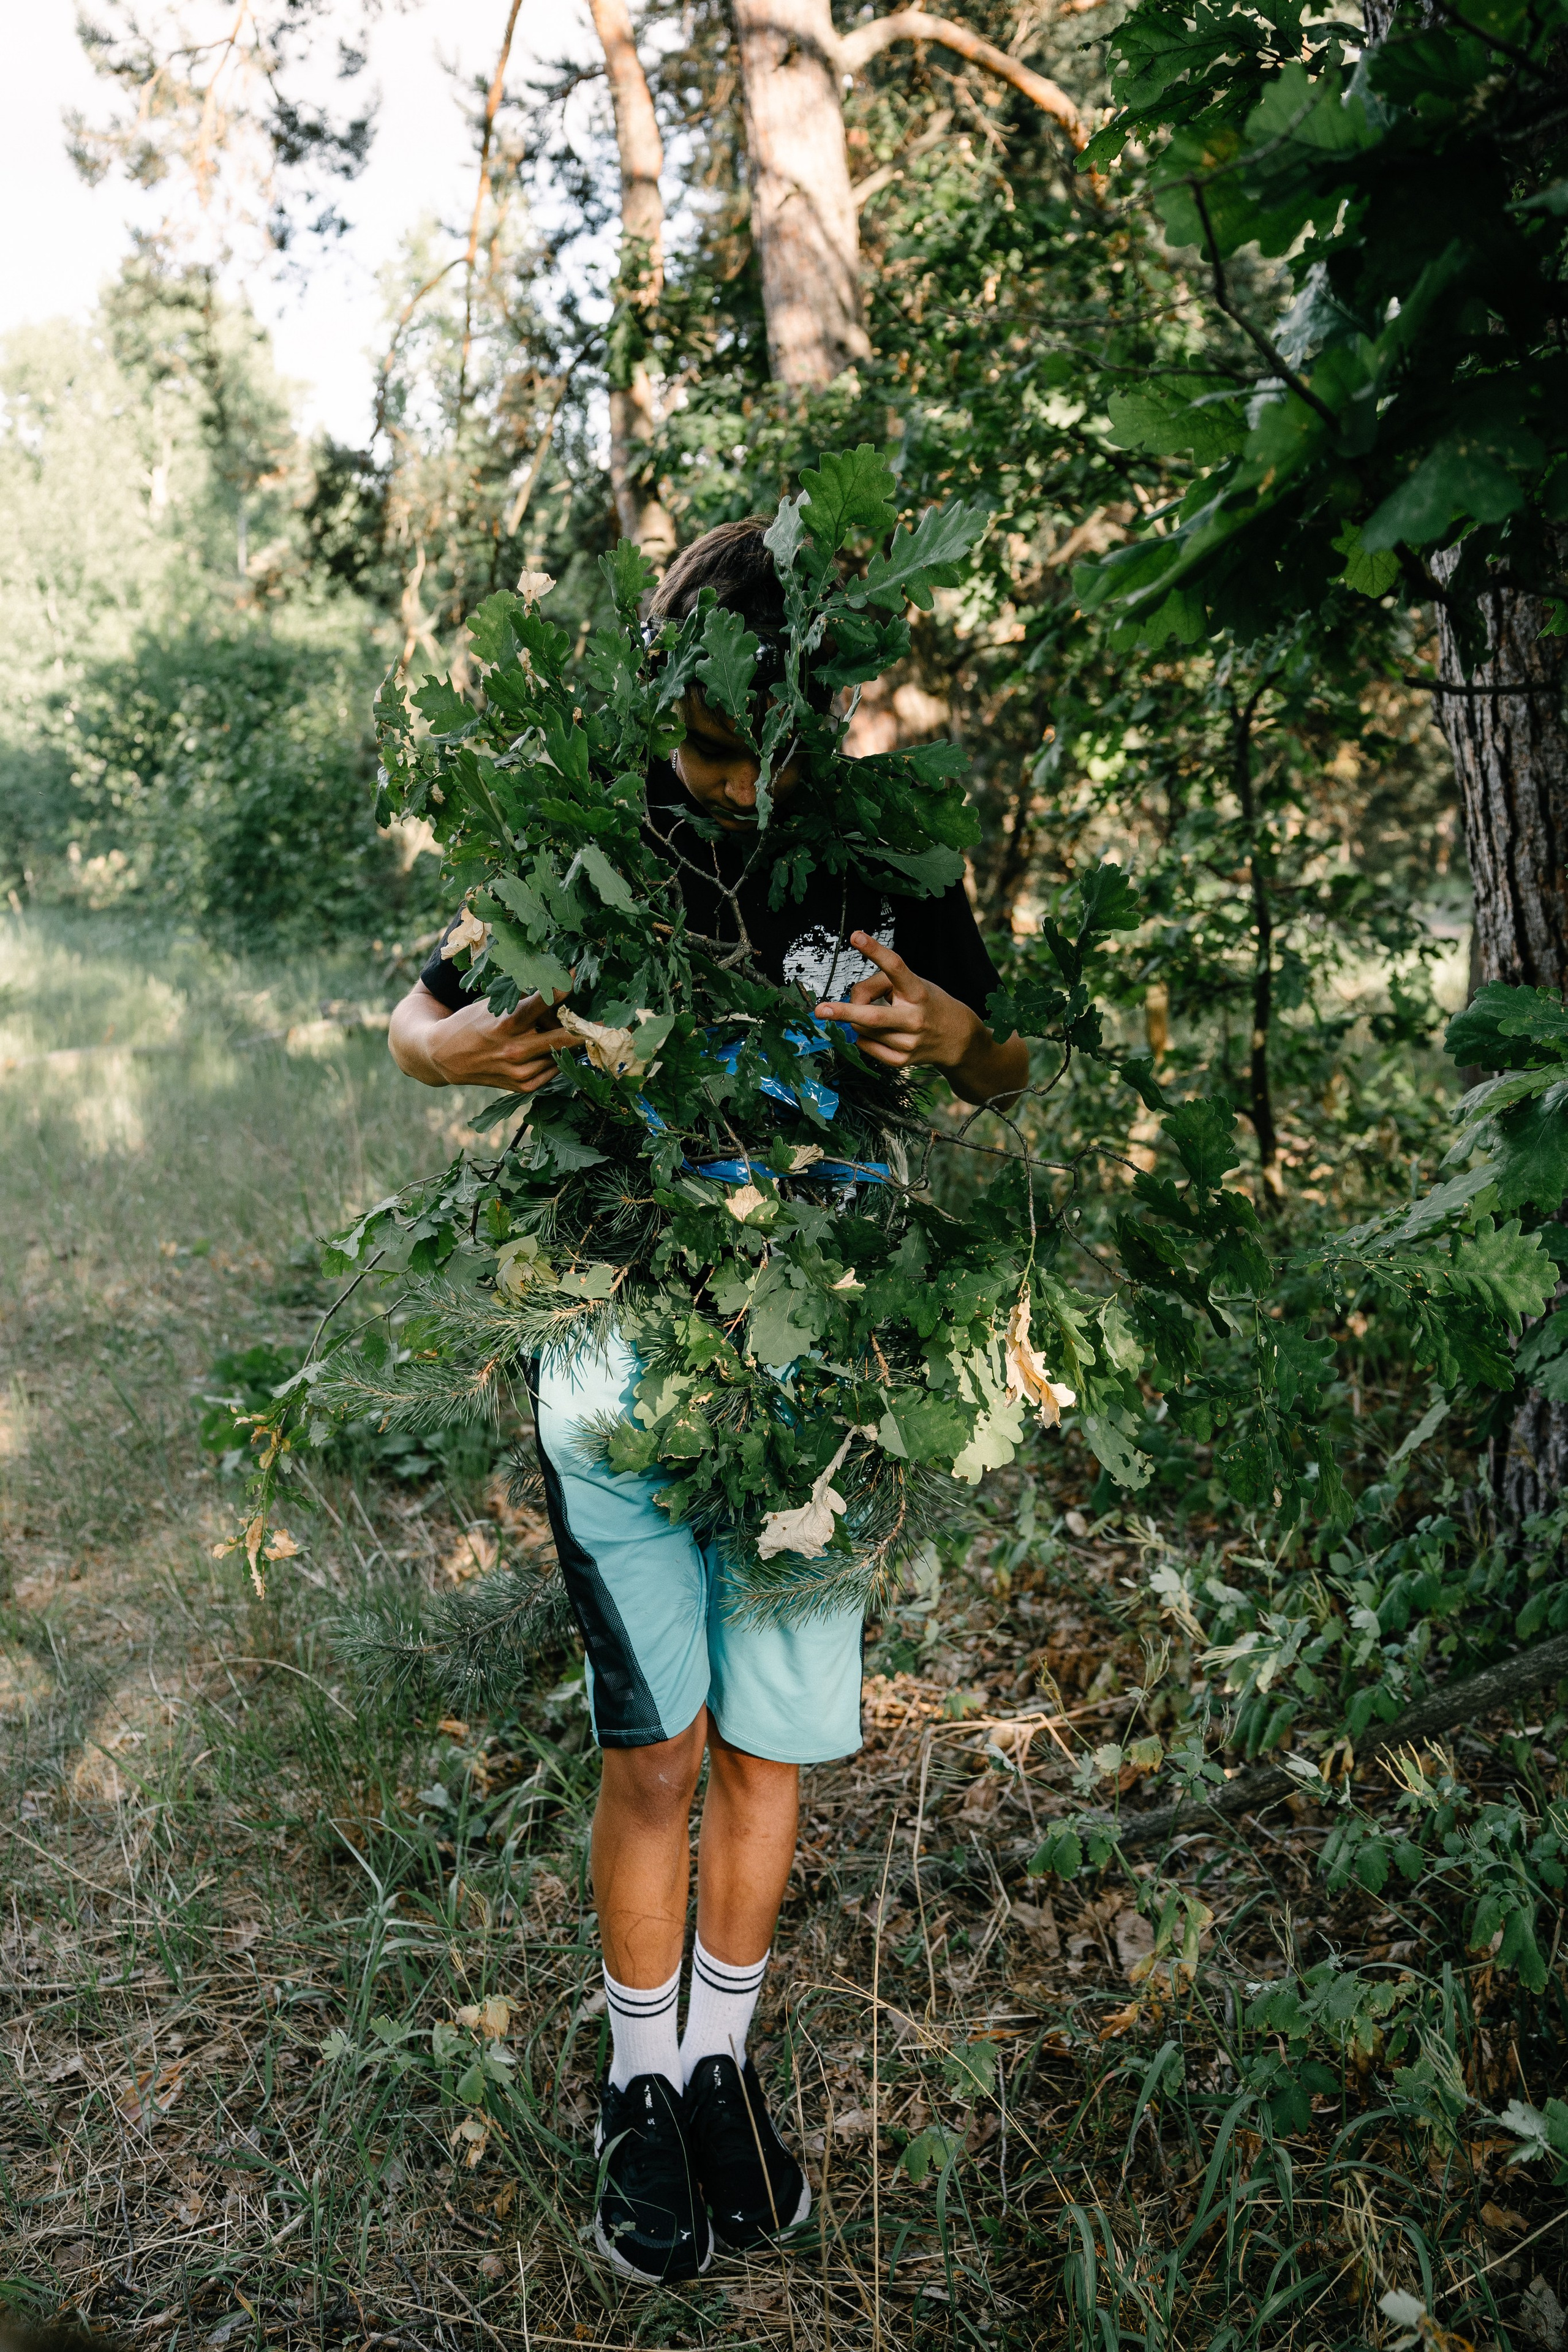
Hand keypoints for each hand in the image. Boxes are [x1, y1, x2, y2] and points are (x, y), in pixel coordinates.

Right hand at [389, 981, 571, 1092]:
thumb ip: (524, 999)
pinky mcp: (523, 1086)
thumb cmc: (472, 1023)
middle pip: (564, 1037)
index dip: (562, 989)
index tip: (576, 976)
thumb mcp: (493, 1005)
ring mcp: (520, 1072)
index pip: (541, 1004)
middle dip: (585, 1027)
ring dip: (565, 1042)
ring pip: (560, 1054)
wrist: (444, 1057)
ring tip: (563, 1029)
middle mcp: (515, 1050)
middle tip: (605, 1023)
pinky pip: (553, 1070)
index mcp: (506, 1024)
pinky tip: (549, 1048)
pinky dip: (555, 1058)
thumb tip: (557, 987)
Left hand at [814, 933, 980, 1072]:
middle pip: (873, 1016)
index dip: (875, 950)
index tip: (856, 936)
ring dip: (860, 1019)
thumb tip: (851, 1002)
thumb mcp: (912, 984)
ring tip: (881, 1014)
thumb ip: (879, 985)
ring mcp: (908, 1042)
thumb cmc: (926, 1004)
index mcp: (918, 992)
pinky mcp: (902, 1060)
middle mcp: (914, 1018)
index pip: (895, 967)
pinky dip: (865, 1036)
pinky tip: (880, 1032)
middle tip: (820, 1010)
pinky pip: (866, 1045)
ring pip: (863, 1029)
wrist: (957, 1040)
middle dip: (844, 1012)